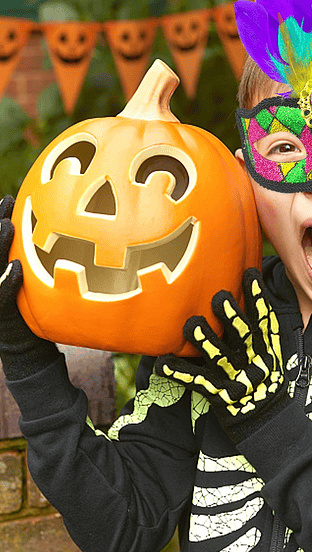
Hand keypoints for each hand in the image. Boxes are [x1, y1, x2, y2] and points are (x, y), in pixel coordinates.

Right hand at [0, 195, 58, 380]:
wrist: (31, 353)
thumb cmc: (37, 313)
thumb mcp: (39, 285)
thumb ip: (40, 263)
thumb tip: (64, 235)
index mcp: (1, 272)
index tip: (9, 197)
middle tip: (6, 202)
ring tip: (9, 225)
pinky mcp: (3, 317)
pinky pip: (3, 297)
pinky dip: (7, 281)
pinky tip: (17, 268)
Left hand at [156, 268, 287, 440]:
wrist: (267, 425)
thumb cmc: (267, 384)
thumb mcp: (274, 358)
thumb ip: (264, 334)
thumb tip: (255, 301)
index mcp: (268, 351)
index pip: (265, 320)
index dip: (258, 298)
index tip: (250, 274)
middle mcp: (253, 362)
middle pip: (242, 335)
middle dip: (230, 315)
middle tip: (218, 296)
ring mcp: (235, 379)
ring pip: (218, 356)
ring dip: (204, 340)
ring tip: (192, 323)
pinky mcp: (219, 396)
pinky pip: (196, 382)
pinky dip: (178, 372)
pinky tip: (161, 363)